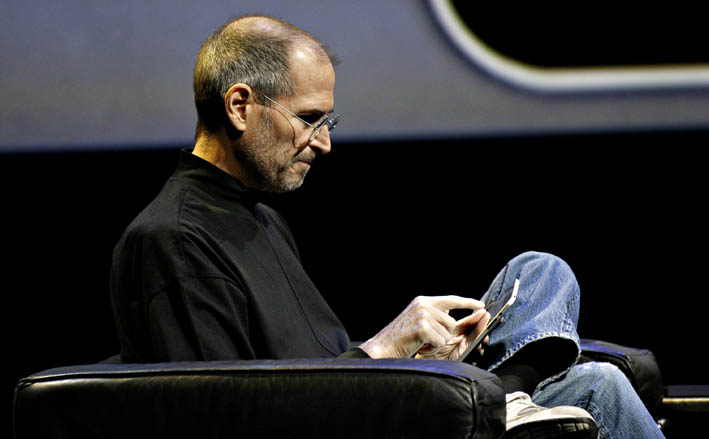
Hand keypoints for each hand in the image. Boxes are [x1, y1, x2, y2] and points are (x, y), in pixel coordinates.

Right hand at [359, 295, 487, 359]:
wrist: (383, 347)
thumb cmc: (399, 338)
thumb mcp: (416, 319)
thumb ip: (432, 315)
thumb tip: (449, 317)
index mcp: (423, 301)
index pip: (450, 300)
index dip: (467, 302)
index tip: (480, 304)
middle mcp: (424, 305)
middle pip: (452, 322)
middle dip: (443, 335)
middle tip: (425, 340)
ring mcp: (423, 315)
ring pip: (447, 334)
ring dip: (437, 343)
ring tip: (420, 343)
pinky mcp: (423, 328)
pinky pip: (440, 342)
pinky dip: (432, 348)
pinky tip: (419, 346)